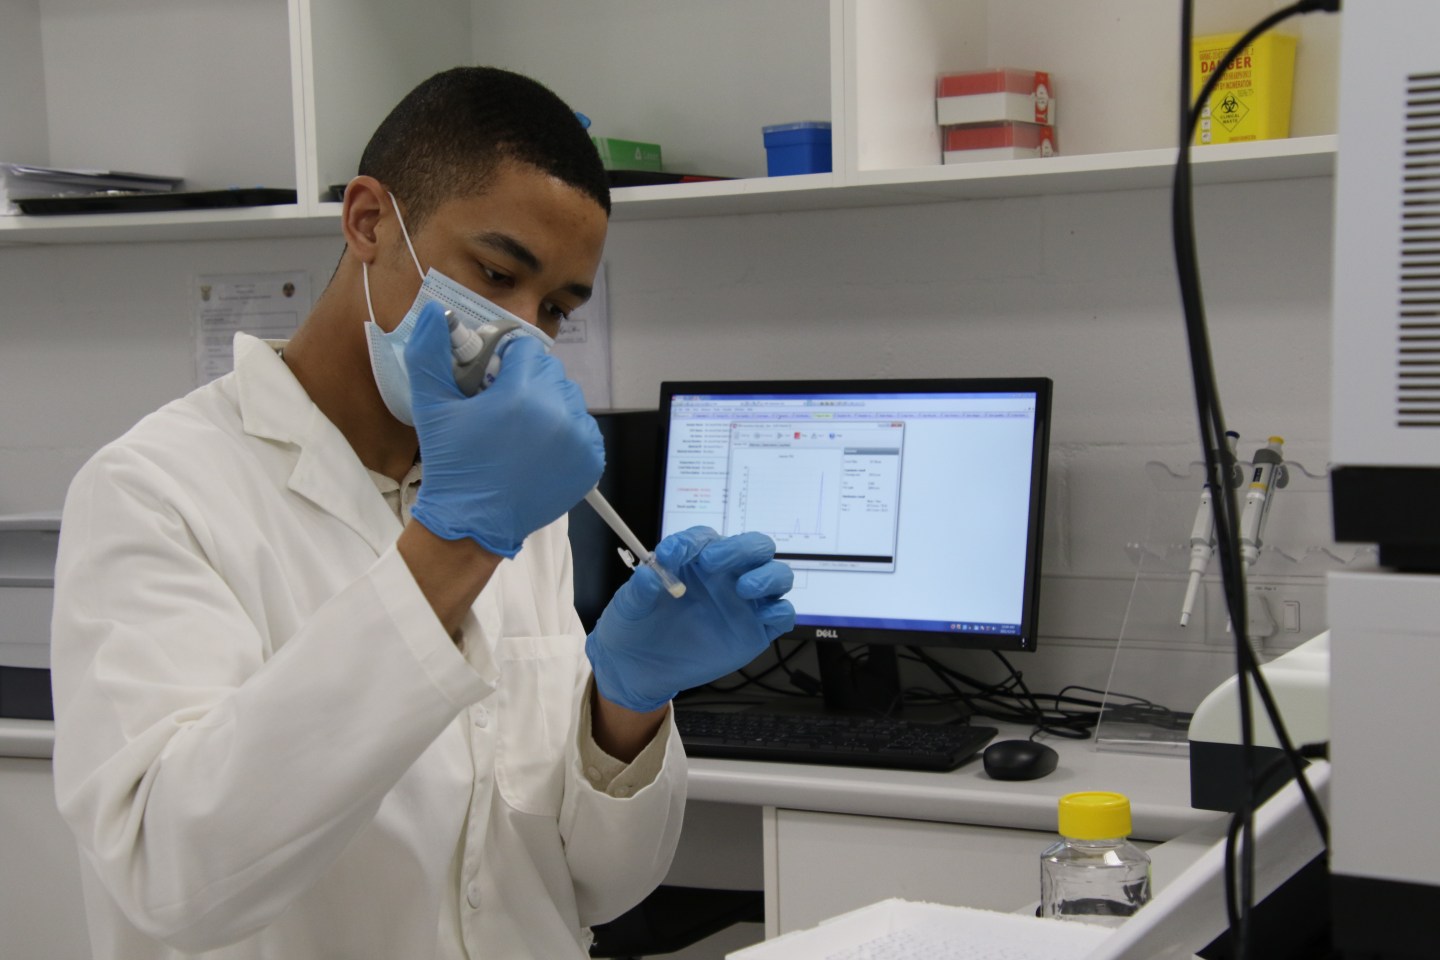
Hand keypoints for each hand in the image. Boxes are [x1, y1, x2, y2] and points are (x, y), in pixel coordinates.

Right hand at [405, 301, 603, 556]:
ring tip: (521, 428)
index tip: (491, 380)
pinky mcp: (591, 460)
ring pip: (568, 396)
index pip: (525, 348)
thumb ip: (430, 353)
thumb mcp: (431, 405)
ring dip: (548, 403)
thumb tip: (434, 314)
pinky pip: (584, 425)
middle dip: (526, 380)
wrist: (474, 521)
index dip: (505, 360)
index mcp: (520, 394)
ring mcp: (579, 439)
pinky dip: (566, 430)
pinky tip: (540, 445)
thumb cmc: (453, 464)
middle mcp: (557, 412)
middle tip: (502, 406)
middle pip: (549, 370)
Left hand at [585, 527, 795, 712]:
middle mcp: (727, 575)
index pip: (705, 538)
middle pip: (755, 546)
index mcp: (697, 559)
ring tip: (744, 587)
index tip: (671, 554)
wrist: (640, 667)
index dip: (693, 542)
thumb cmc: (638, 625)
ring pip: (777, 575)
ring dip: (767, 575)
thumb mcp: (629, 606)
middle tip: (714, 561)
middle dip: (741, 548)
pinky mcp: (756, 630)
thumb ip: (639, 589)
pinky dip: (780, 611)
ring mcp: (745, 602)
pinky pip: (782, 615)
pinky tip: (762, 615)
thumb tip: (648, 574)